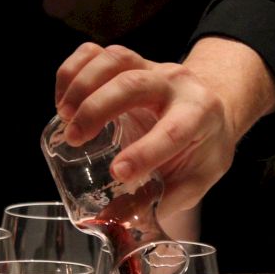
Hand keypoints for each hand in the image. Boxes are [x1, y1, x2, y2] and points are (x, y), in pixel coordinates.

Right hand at [53, 38, 274, 216]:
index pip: (172, 130)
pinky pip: (96, 52)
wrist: (212, 106)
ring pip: (114, 60)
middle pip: (134, 85)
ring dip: (81, 85)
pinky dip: (73, 70)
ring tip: (64, 117)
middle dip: (97, 109)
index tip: (118, 173)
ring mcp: (151, 67)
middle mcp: (175, 85)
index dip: (144, 152)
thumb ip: (164, 201)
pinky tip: (62, 98)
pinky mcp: (129, 61)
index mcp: (199, 116)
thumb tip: (120, 221)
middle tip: (74, 139)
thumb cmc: (204, 148)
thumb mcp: (198, 179)